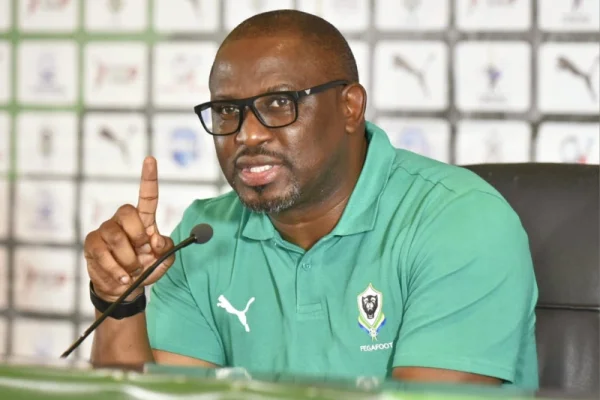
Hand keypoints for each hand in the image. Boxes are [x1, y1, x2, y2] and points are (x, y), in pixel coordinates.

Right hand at [84, 156, 174, 302]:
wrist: (123, 288)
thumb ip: (167, 248)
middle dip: (137, 235)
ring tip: (133, 270)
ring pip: (115, 237)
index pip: (147, 196)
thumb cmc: (145, 268)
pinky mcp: (91, 243)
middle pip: (127, 213)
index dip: (149, 178)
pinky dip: (116, 270)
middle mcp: (123, 220)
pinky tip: (123, 277)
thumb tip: (155, 239)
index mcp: (143, 220)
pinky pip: (102, 254)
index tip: (151, 159)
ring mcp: (105, 230)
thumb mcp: (163, 260)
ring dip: (128, 260)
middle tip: (143, 252)